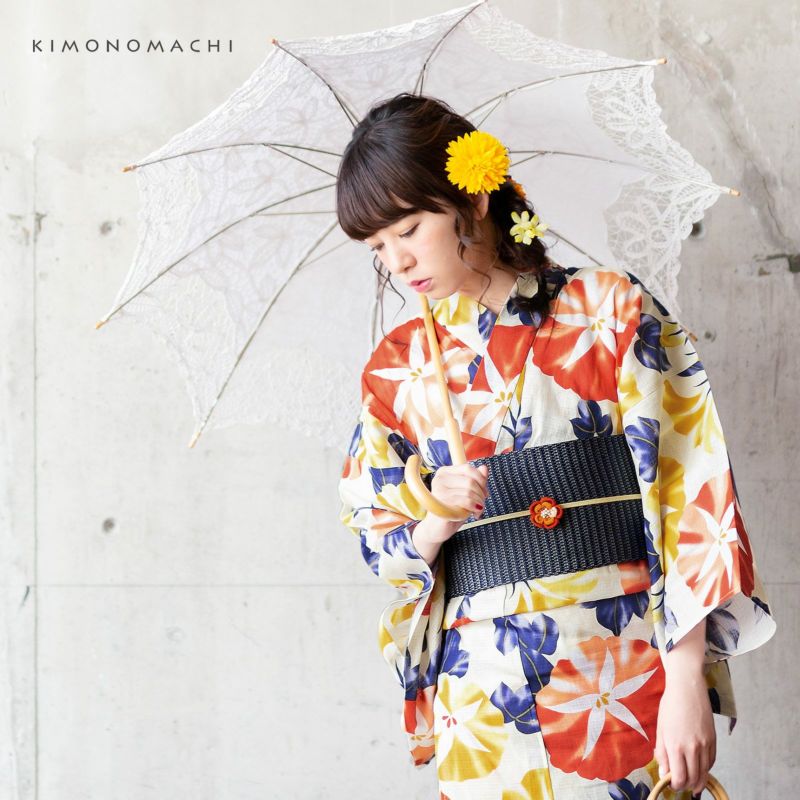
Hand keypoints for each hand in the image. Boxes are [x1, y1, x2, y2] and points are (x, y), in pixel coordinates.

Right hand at [411, 464, 488, 566]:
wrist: (437, 528)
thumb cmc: (452, 509)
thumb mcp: (466, 492)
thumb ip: (475, 480)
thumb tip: (484, 468)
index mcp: (443, 472)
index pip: (468, 468)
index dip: (481, 480)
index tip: (484, 492)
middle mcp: (439, 479)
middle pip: (470, 481)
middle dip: (481, 494)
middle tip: (481, 504)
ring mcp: (439, 491)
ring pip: (470, 492)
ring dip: (479, 503)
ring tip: (477, 511)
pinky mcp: (442, 504)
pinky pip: (466, 501)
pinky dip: (475, 508)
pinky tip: (474, 514)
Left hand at [655, 667, 715, 794]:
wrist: (687, 688)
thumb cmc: (670, 706)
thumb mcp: (660, 729)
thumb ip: (662, 754)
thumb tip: (665, 774)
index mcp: (675, 746)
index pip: (679, 778)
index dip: (675, 785)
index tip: (671, 783)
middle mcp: (692, 748)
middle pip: (693, 779)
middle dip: (686, 785)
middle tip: (680, 783)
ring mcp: (705, 744)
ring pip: (704, 773)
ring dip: (697, 780)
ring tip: (690, 780)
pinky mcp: (713, 740)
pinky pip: (711, 762)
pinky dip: (705, 768)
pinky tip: (698, 766)